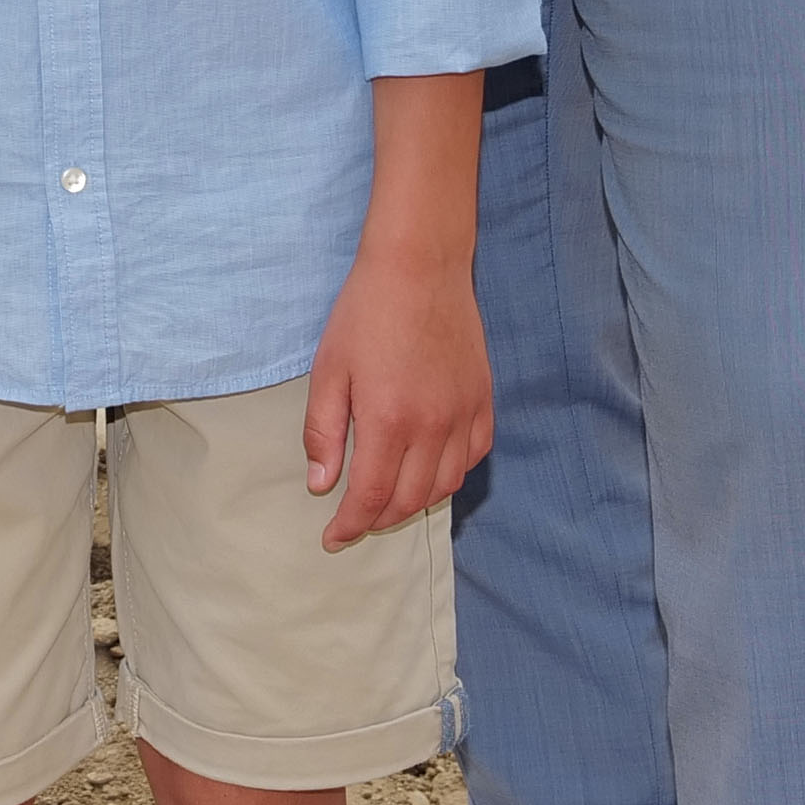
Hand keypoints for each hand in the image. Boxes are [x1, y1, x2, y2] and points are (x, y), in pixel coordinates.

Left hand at [302, 268, 492, 548]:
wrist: (419, 266)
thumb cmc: (365, 313)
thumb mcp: (329, 370)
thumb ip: (324, 432)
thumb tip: (322, 485)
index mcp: (390, 420)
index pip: (372, 497)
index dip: (351, 525)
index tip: (333, 538)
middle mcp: (434, 426)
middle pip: (412, 500)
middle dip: (381, 520)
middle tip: (356, 521)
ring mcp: (465, 413)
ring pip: (447, 485)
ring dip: (417, 503)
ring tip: (389, 501)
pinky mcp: (483, 399)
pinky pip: (474, 456)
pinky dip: (451, 474)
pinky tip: (429, 470)